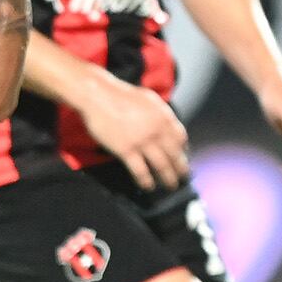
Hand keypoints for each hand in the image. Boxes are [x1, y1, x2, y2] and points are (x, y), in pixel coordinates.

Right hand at [74, 69, 190, 189]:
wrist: (98, 95)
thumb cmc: (120, 95)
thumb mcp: (148, 99)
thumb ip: (160, 113)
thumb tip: (167, 125)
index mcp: (164, 117)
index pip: (181, 139)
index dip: (183, 151)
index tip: (182, 157)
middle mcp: (157, 130)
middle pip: (175, 156)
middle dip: (181, 170)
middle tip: (183, 178)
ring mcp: (142, 141)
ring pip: (161, 166)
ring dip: (168, 179)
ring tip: (171, 186)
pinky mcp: (126, 151)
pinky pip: (140, 171)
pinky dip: (146, 181)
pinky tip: (148, 186)